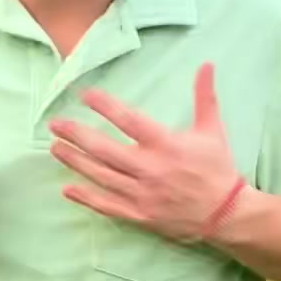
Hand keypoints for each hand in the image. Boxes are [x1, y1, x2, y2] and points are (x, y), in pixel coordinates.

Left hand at [48, 63, 242, 243]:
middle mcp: (151, 169)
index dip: (105, 107)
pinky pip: (108, 206)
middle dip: (77, 136)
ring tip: (55, 148)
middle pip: (106, 150)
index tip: (85, 95)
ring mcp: (143, 195)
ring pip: (102, 176)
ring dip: (76, 162)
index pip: (129, 121)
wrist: (226, 214)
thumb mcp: (213, 130)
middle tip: (56, 124)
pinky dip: (87, 198)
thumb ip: (205, 97)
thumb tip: (207, 64)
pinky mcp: (140, 216)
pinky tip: (68, 189)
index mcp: (167, 145)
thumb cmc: (217, 169)